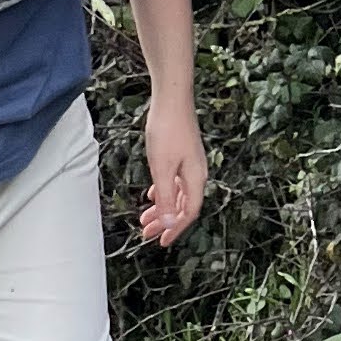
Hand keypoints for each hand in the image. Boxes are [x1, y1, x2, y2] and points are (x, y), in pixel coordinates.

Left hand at [139, 96, 206, 247]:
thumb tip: (168, 223)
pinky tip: (152, 195)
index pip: (188, 213)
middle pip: (182, 206)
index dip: (174, 229)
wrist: (172, 98)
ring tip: (144, 218)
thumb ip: (165, 197)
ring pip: (177, 194)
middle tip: (146, 233)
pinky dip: (163, 192)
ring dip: (162, 208)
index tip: (160, 241)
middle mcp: (196, 173)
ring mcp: (189, 163)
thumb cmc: (167, 130)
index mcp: (195, 178)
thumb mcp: (161, 168)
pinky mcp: (182, 154)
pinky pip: (175, 181)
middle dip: (165, 221)